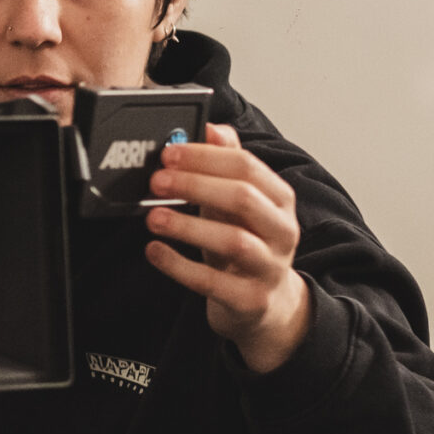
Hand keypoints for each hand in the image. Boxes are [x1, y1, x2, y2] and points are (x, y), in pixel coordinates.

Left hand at [145, 124, 311, 373]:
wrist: (264, 306)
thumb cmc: (246, 246)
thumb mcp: (240, 204)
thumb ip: (227, 165)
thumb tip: (211, 127)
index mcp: (280, 200)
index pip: (247, 167)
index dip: (205, 157)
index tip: (168, 153)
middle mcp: (282, 231)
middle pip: (242, 198)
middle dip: (195, 185)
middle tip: (156, 181)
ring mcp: (269, 268)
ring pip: (233, 241)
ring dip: (187, 226)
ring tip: (152, 216)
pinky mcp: (250, 301)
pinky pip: (212, 282)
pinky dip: (178, 266)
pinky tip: (154, 250)